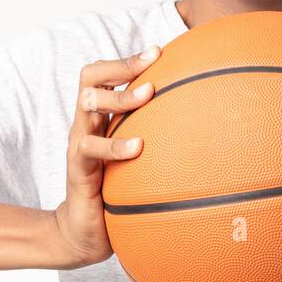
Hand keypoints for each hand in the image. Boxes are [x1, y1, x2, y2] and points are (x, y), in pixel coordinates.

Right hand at [52, 45, 159, 268]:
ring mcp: (79, 145)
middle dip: (121, 67)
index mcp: (99, 117)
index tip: (157, 51)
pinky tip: (138, 146)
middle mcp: (86, 125)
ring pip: (87, 106)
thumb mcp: (136, 159)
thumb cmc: (115, 189)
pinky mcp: (79, 170)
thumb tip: (203, 124)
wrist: (85, 231)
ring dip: (119, 97)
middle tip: (153, 65)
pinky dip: (115, 145)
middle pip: (90, 80)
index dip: (126, 60)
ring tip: (148, 95)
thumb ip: (156, 137)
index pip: (101, 75)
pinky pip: (91, 149)